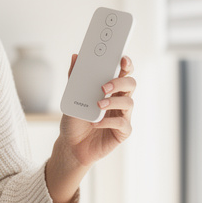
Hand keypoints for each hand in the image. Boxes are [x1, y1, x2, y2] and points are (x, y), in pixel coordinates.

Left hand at [58, 54, 135, 168]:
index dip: (126, 64)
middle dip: (120, 82)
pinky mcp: (122, 131)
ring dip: (113, 102)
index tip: (122, 59)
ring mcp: (122, 116)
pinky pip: (122, 123)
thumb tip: (75, 57)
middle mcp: (119, 100)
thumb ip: (74, 78)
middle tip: (104, 86)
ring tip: (98, 105)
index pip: (123, 72)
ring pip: (129, 102)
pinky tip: (95, 123)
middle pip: (130, 84)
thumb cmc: (75, 120)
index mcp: (111, 89)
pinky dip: (108, 122)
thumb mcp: (71, 98)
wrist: (71, 145)